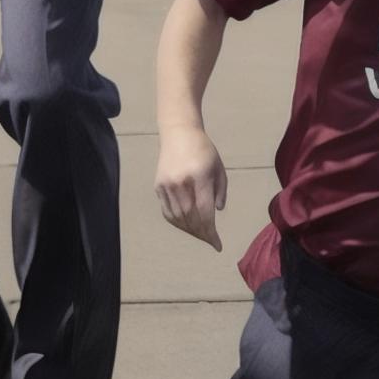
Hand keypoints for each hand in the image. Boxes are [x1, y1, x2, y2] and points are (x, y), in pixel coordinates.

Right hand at [155, 127, 227, 251]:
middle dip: (202, 234)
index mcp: (200, 176)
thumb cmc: (204, 151)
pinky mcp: (159, 186)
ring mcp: (167, 185)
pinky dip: (177, 222)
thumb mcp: (219, 169)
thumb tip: (217, 211)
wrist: (179, 133)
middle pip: (191, 218)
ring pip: (178, 217)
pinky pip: (167, 211)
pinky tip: (186, 226)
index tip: (218, 245)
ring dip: (190, 230)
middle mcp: (181, 182)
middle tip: (211, 241)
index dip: (211, 232)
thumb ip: (220, 191)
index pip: (205, 212)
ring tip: (200, 234)